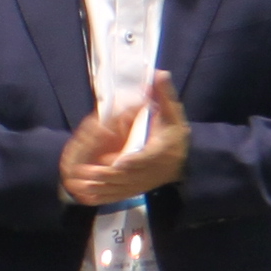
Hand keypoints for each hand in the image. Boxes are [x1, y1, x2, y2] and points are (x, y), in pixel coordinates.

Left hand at [62, 71, 191, 208]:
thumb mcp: (173, 114)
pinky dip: (105, 196)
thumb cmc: (176, 135)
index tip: (118, 162)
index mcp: (162, 151)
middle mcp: (153, 170)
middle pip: (130, 174)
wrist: (186, 162)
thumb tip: (159, 73)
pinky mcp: (139, 189)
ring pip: (122, 186)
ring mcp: (145, 182)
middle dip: (109, 175)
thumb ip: (164, 95)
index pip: (147, 156)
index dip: (133, 160)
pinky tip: (89, 196)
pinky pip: (120, 194)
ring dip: (102, 187)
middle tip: (90, 172)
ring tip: (83, 184)